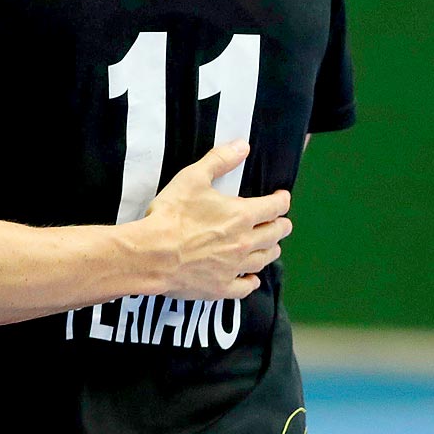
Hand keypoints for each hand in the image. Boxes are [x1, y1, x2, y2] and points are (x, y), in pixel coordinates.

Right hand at [143, 141, 292, 301]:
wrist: (152, 254)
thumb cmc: (171, 215)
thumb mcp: (192, 178)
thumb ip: (219, 160)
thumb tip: (242, 146)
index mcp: (242, 215)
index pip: (275, 207)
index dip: (282, 200)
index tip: (282, 198)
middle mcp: (245, 242)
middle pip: (276, 234)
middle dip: (281, 225)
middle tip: (280, 222)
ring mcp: (234, 268)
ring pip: (265, 259)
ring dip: (271, 249)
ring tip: (271, 246)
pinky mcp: (221, 288)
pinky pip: (246, 287)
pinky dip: (252, 281)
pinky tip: (251, 278)